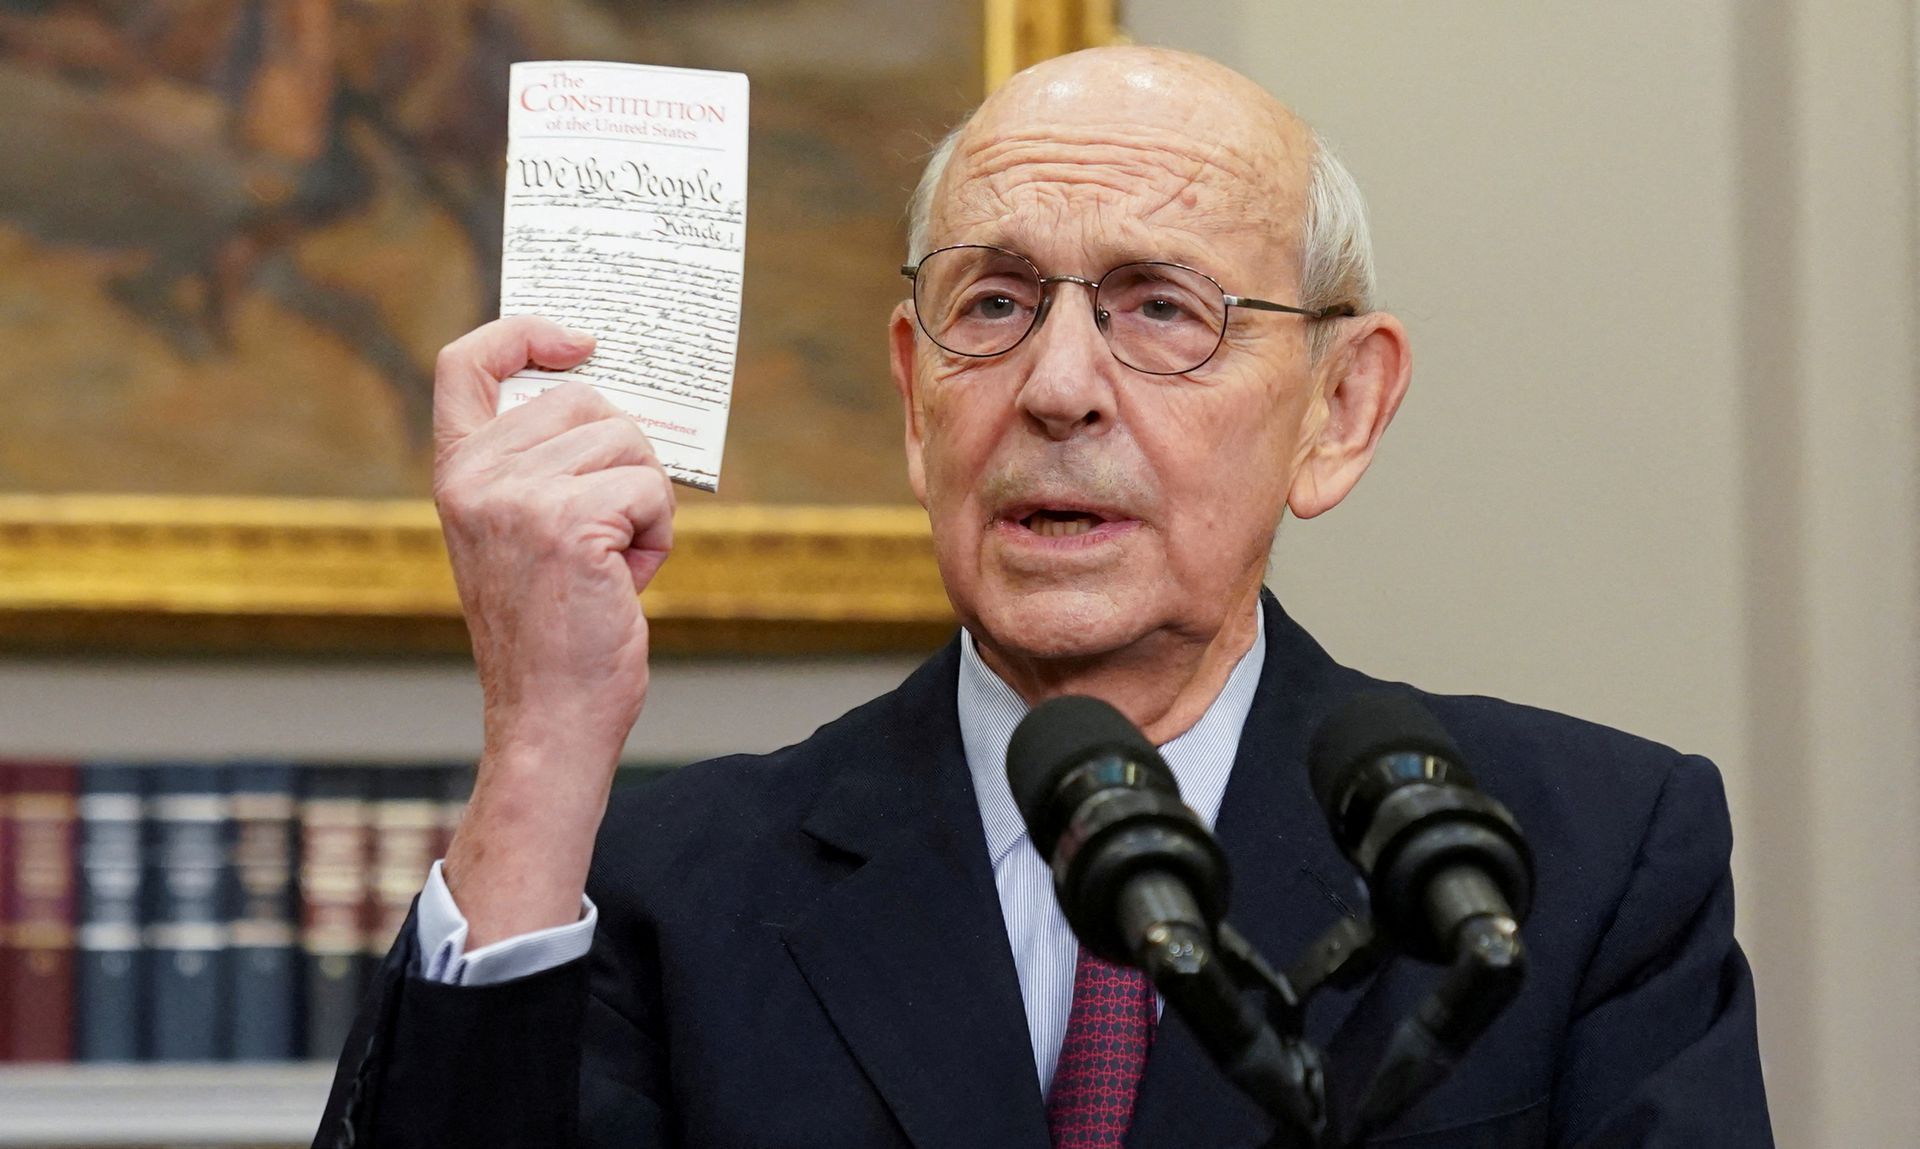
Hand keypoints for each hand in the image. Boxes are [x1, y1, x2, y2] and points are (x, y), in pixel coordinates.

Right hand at [432, 315, 674, 943]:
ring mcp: (517, 496)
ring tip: (615, 565)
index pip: (466, 363)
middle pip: (588, 400)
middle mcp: (475, 476)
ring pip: (630, 443)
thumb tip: (615, 401)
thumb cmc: (554, 632)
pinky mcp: (568, 522)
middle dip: (625, 460)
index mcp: (456, 473)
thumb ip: (543, 467)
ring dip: (646, 503)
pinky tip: (628, 581)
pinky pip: (652, 487)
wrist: (548, 719)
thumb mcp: (526, 533)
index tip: (579, 342)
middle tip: (608, 535)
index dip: (523, 333)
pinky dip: (660, 533)